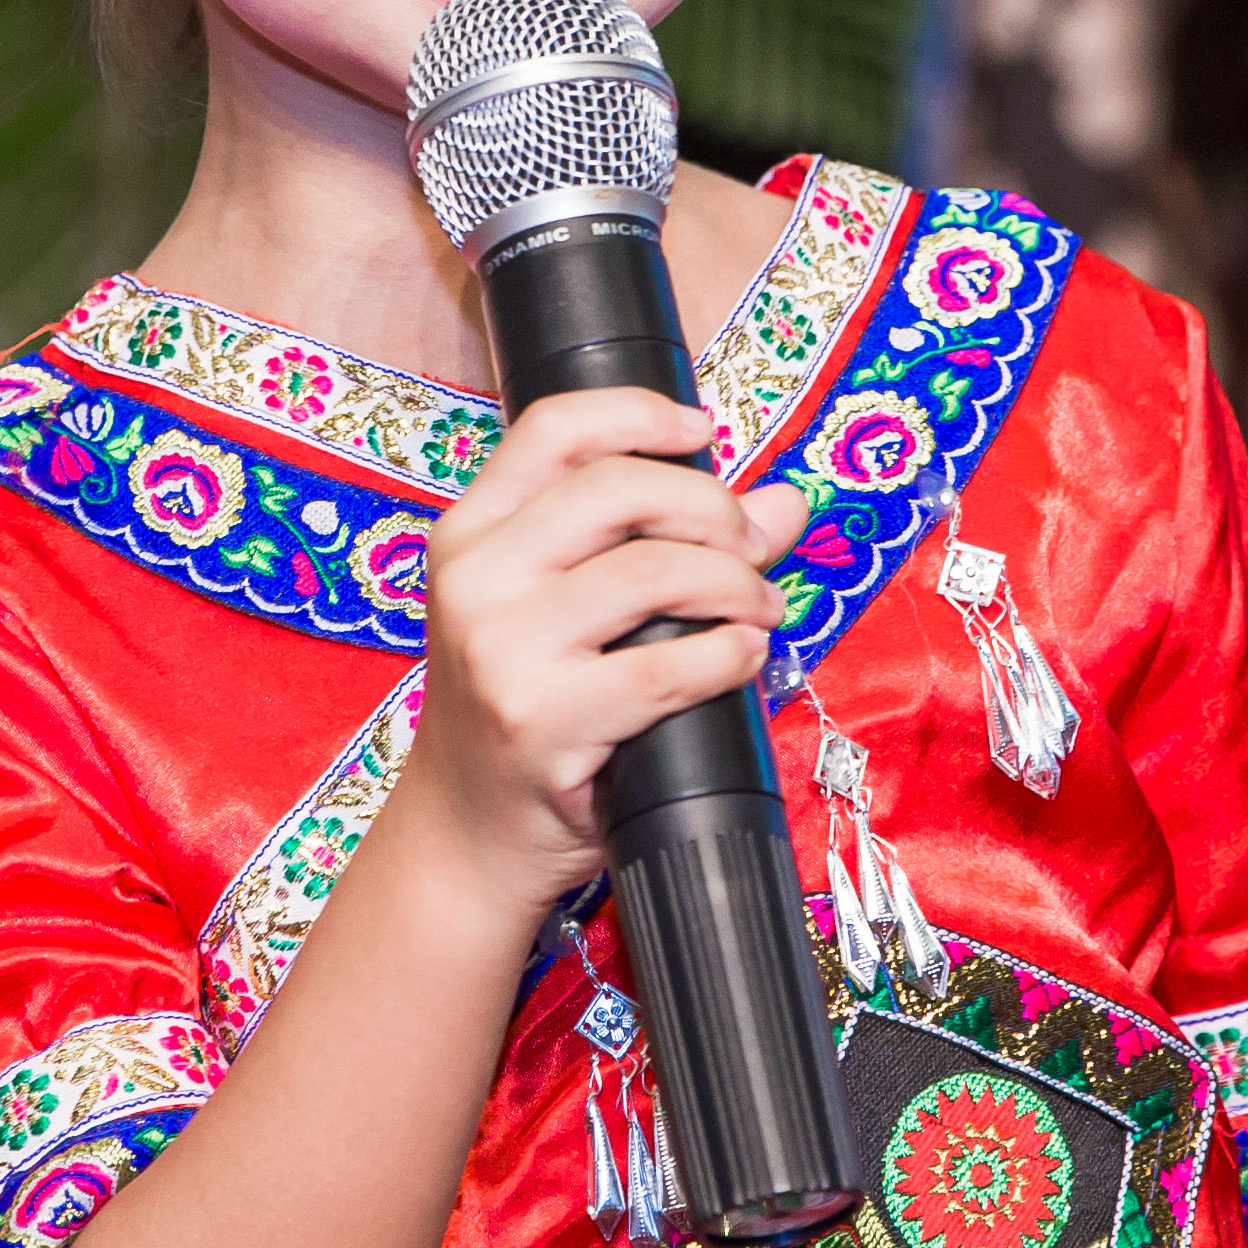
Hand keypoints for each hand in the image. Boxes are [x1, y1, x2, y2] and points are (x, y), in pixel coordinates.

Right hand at [402, 385, 804, 918]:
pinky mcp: (541, 719)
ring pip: (653, 571)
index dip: (640, 413)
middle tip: (752, 545)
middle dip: (711, 507)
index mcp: (469, 533)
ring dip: (735, 583)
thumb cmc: (523, 712)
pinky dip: (730, 653)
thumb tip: (783, 501)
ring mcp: (502, 649)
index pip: (555, 428)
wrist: (465, 834)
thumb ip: (654, 541)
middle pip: (617, 487)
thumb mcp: (560, 610)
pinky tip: (743, 655)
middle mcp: (475, 578)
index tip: (701, 430)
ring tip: (761, 609)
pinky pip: (669, 666)